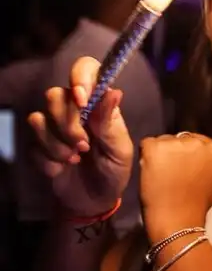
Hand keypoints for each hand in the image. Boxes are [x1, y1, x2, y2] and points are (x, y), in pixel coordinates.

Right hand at [28, 57, 133, 217]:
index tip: (83, 99)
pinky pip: (32, 145)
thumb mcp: (120, 149)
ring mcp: (54, 127)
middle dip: (67, 123)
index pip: (85, 71)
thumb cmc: (114, 169)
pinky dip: (48, 160)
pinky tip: (62, 168)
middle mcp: (74, 109)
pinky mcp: (39, 146)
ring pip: (39, 118)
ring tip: (75, 157)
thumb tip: (114, 91)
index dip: (79, 78)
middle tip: (84, 145)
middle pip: (55, 95)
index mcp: (98, 104)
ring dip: (57, 144)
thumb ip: (111, 122)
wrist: (95, 200)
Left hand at [140, 133, 211, 240]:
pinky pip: (146, 145)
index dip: (184, 154)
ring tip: (159, 175)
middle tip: (169, 172)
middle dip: (173, 152)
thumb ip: (210, 164)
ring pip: (161, 142)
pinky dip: (145, 157)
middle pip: (177, 139)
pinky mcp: (155, 148)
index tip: (181, 168)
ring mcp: (175, 143)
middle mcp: (196, 140)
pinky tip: (149, 173)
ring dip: (159, 155)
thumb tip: (202, 159)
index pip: (193, 141)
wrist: (180, 225)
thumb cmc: (199, 209)